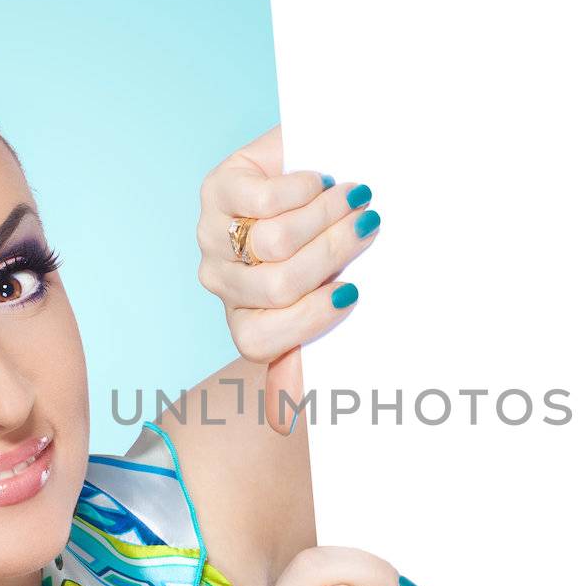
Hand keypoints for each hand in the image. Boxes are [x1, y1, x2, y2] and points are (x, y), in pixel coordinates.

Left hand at [196, 123, 380, 434]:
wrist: (317, 165)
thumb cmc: (325, 240)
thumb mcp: (328, 295)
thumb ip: (307, 352)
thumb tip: (287, 420)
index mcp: (246, 321)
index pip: (265, 341)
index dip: (312, 318)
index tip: (353, 291)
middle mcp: (223, 284)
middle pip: (279, 286)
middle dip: (334, 254)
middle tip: (370, 226)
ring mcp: (214, 237)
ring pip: (274, 244)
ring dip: (326, 216)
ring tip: (354, 198)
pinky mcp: (217, 190)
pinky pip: (263, 201)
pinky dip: (302, 189)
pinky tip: (319, 181)